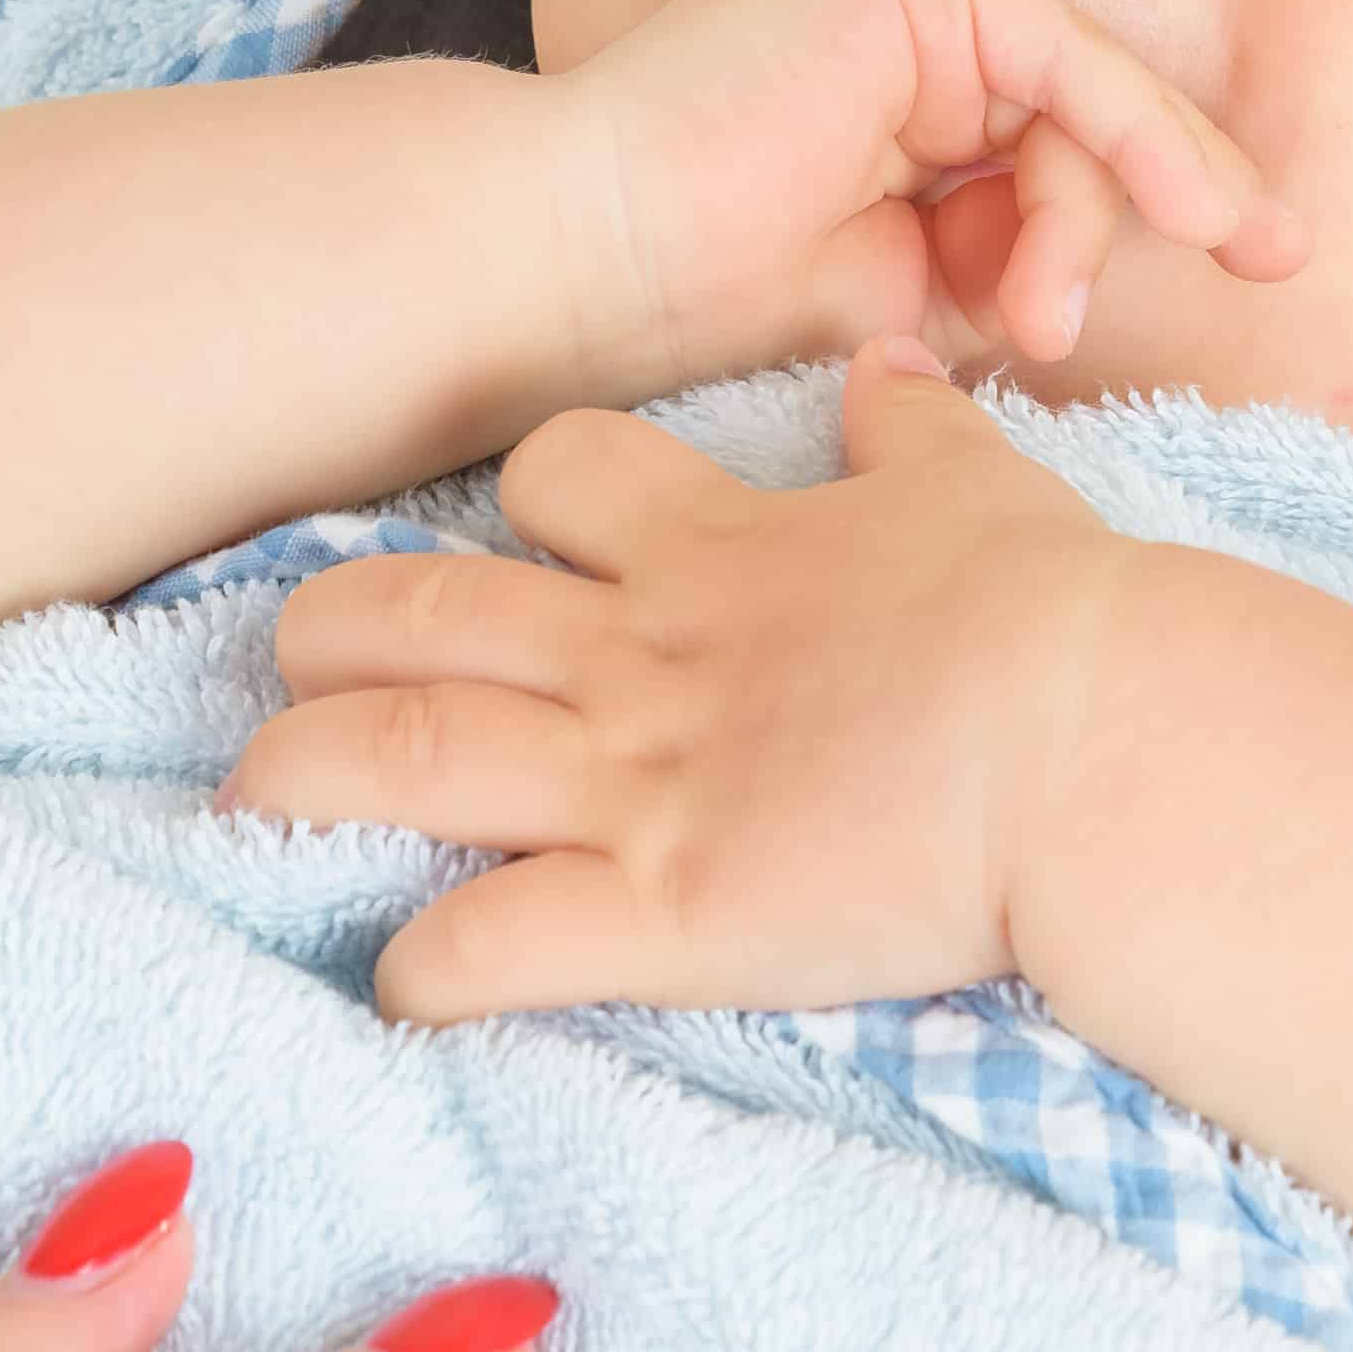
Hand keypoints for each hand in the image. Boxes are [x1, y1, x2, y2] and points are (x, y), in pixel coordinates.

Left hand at [224, 337, 1133, 1024]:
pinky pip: (492, 944)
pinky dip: (424, 972)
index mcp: (718, 552)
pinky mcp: (665, 911)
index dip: (515, 501)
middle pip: (419, 609)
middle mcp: (644, 657)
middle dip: (327, 629)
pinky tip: (396, 990)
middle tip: (289, 666)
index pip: (560, 474)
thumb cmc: (1063, 616)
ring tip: (249, 800)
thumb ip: (916, 434)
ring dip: (303, 775)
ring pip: (402, 755)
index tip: (503, 536)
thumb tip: (891, 362)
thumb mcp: (984, 489)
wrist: (1103, 737)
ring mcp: (639, 783)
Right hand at [533, 0, 1304, 392]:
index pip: (1054, 151)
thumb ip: (990, 277)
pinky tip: (1176, 214)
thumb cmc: (691, 313)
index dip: (1158, 207)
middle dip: (1159, 208)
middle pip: (1082, 122)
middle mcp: (901, 30)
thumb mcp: (889, 306)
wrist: (576, 268)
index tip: (1264, 260)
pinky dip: (1136, 141)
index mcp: (887, 102)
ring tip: (1041, 325)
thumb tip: (1085, 297)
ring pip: (1080, 99)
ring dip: (1095, 220)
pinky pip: (1068, 62)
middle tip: (1212, 279)